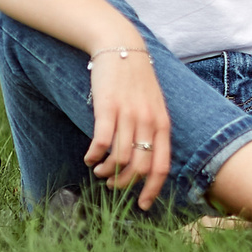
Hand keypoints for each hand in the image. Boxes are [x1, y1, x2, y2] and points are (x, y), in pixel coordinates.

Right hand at [85, 45, 172, 210]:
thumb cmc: (136, 80)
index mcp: (162, 124)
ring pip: (119, 159)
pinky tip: (89, 157)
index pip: (161, 166)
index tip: (143, 205)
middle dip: (124, 184)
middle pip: (138, 168)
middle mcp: (148, 122)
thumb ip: (153, 130)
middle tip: (112, 186)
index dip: (152, 189)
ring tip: (98, 171)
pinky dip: (94, 156)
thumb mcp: (154, 105)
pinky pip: (101, 143)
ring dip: (106, 172)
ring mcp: (128, 115)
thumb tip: (145, 161)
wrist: (120, 46)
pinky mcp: (107, 108)